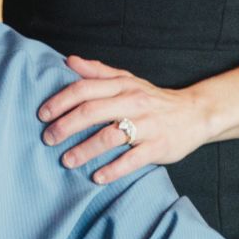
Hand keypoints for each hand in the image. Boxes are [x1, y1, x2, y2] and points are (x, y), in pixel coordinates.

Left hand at [41, 56, 211, 181]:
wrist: (196, 113)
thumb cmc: (154, 98)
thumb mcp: (128, 80)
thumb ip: (98, 72)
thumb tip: (69, 61)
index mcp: (123, 85)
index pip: (85, 89)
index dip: (61, 101)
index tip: (42, 114)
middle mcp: (134, 102)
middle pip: (92, 112)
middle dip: (65, 126)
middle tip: (48, 138)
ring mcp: (147, 125)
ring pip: (110, 136)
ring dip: (85, 150)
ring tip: (66, 160)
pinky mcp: (159, 146)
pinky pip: (133, 159)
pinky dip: (113, 169)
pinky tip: (97, 177)